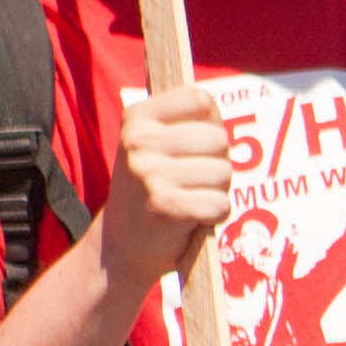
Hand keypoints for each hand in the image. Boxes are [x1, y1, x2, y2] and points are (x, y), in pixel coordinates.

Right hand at [105, 83, 233, 292]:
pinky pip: (220, 205)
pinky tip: (191, 219)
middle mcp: (139, 141)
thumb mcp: (155, 145)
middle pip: (218, 139)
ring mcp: (150, 173)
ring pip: (223, 173)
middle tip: (191, 182)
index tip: (192, 147)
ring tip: (189, 200)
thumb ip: (188, 120)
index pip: (200, 100)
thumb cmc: (151, 189)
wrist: (121, 245)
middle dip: (217, 164)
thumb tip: (214, 108)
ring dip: (217, 192)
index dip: (210, 125)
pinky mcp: (166, 205)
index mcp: (136, 116)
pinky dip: (215, 216)